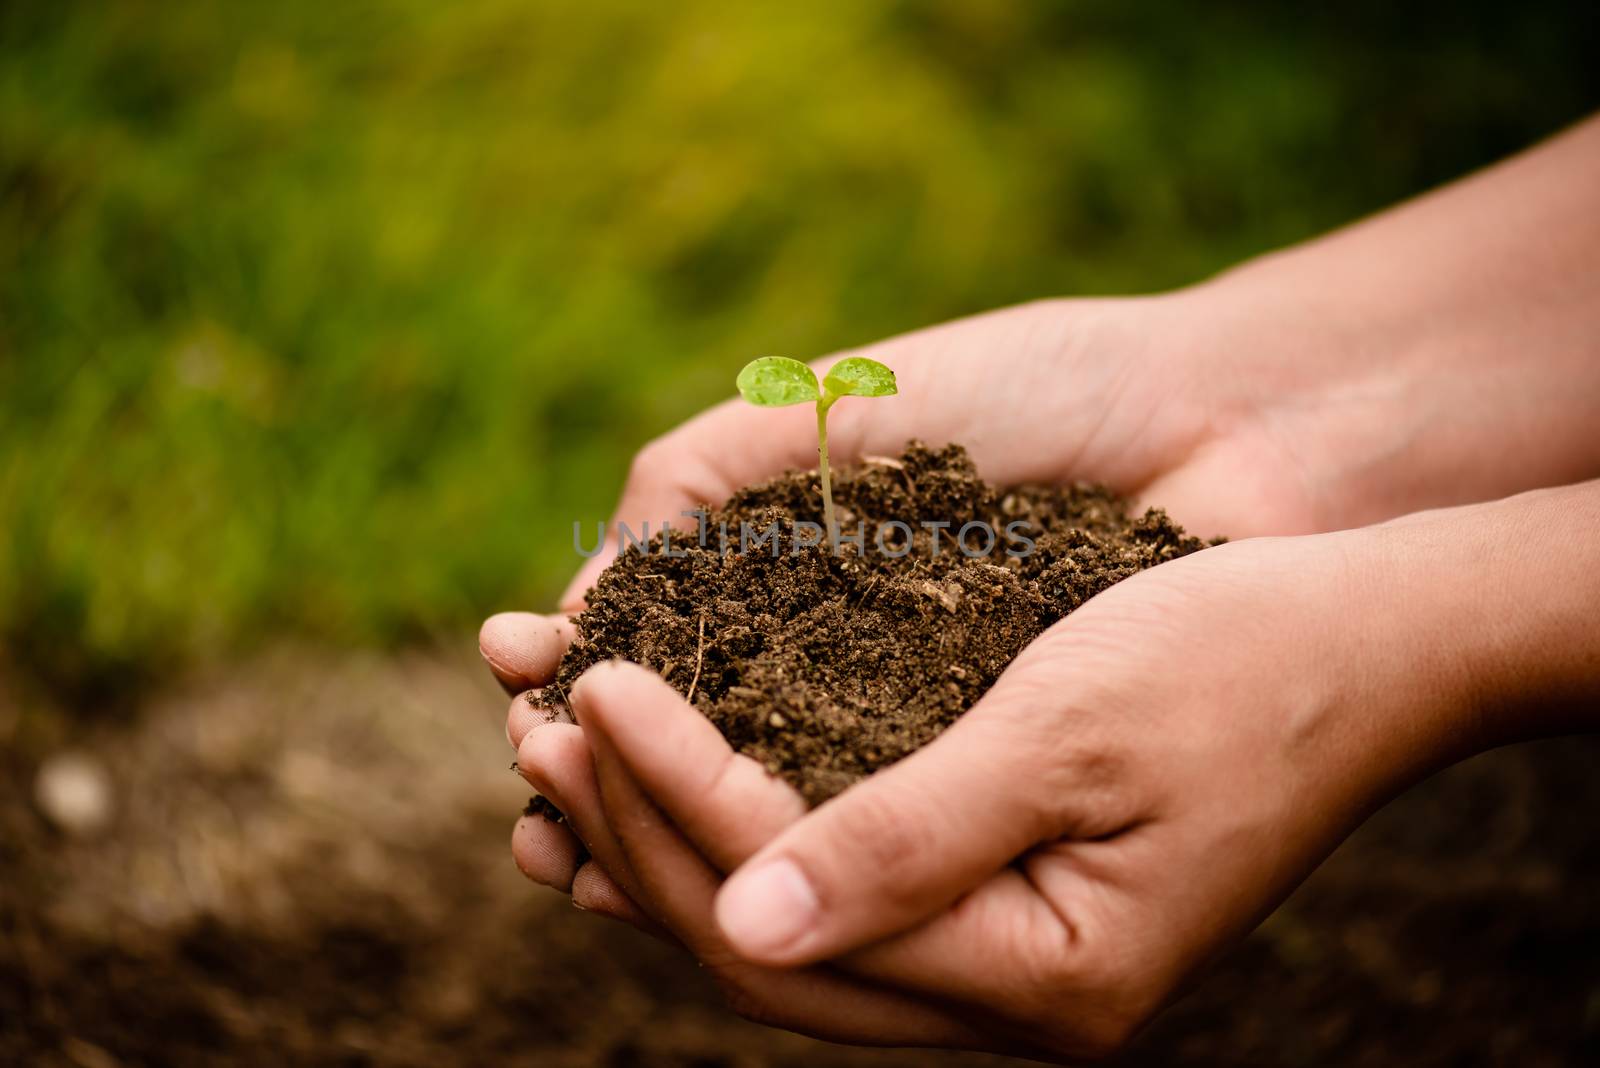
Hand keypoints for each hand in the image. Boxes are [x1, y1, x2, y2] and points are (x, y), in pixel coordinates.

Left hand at [506, 485, 1599, 1058]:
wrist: (1363, 642)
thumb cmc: (1231, 663)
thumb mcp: (1063, 736)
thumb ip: (905, 841)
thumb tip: (743, 923)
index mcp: (1042, 982)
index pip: (790, 913)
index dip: (673, 799)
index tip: (592, 685)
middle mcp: (1011, 1000)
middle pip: (764, 946)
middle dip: (637, 832)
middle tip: (537, 719)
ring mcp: (1002, 959)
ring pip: (785, 925)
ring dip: (669, 833)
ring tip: (565, 739)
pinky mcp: (996, 898)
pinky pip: (832, 885)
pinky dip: (740, 824)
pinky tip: (666, 768)